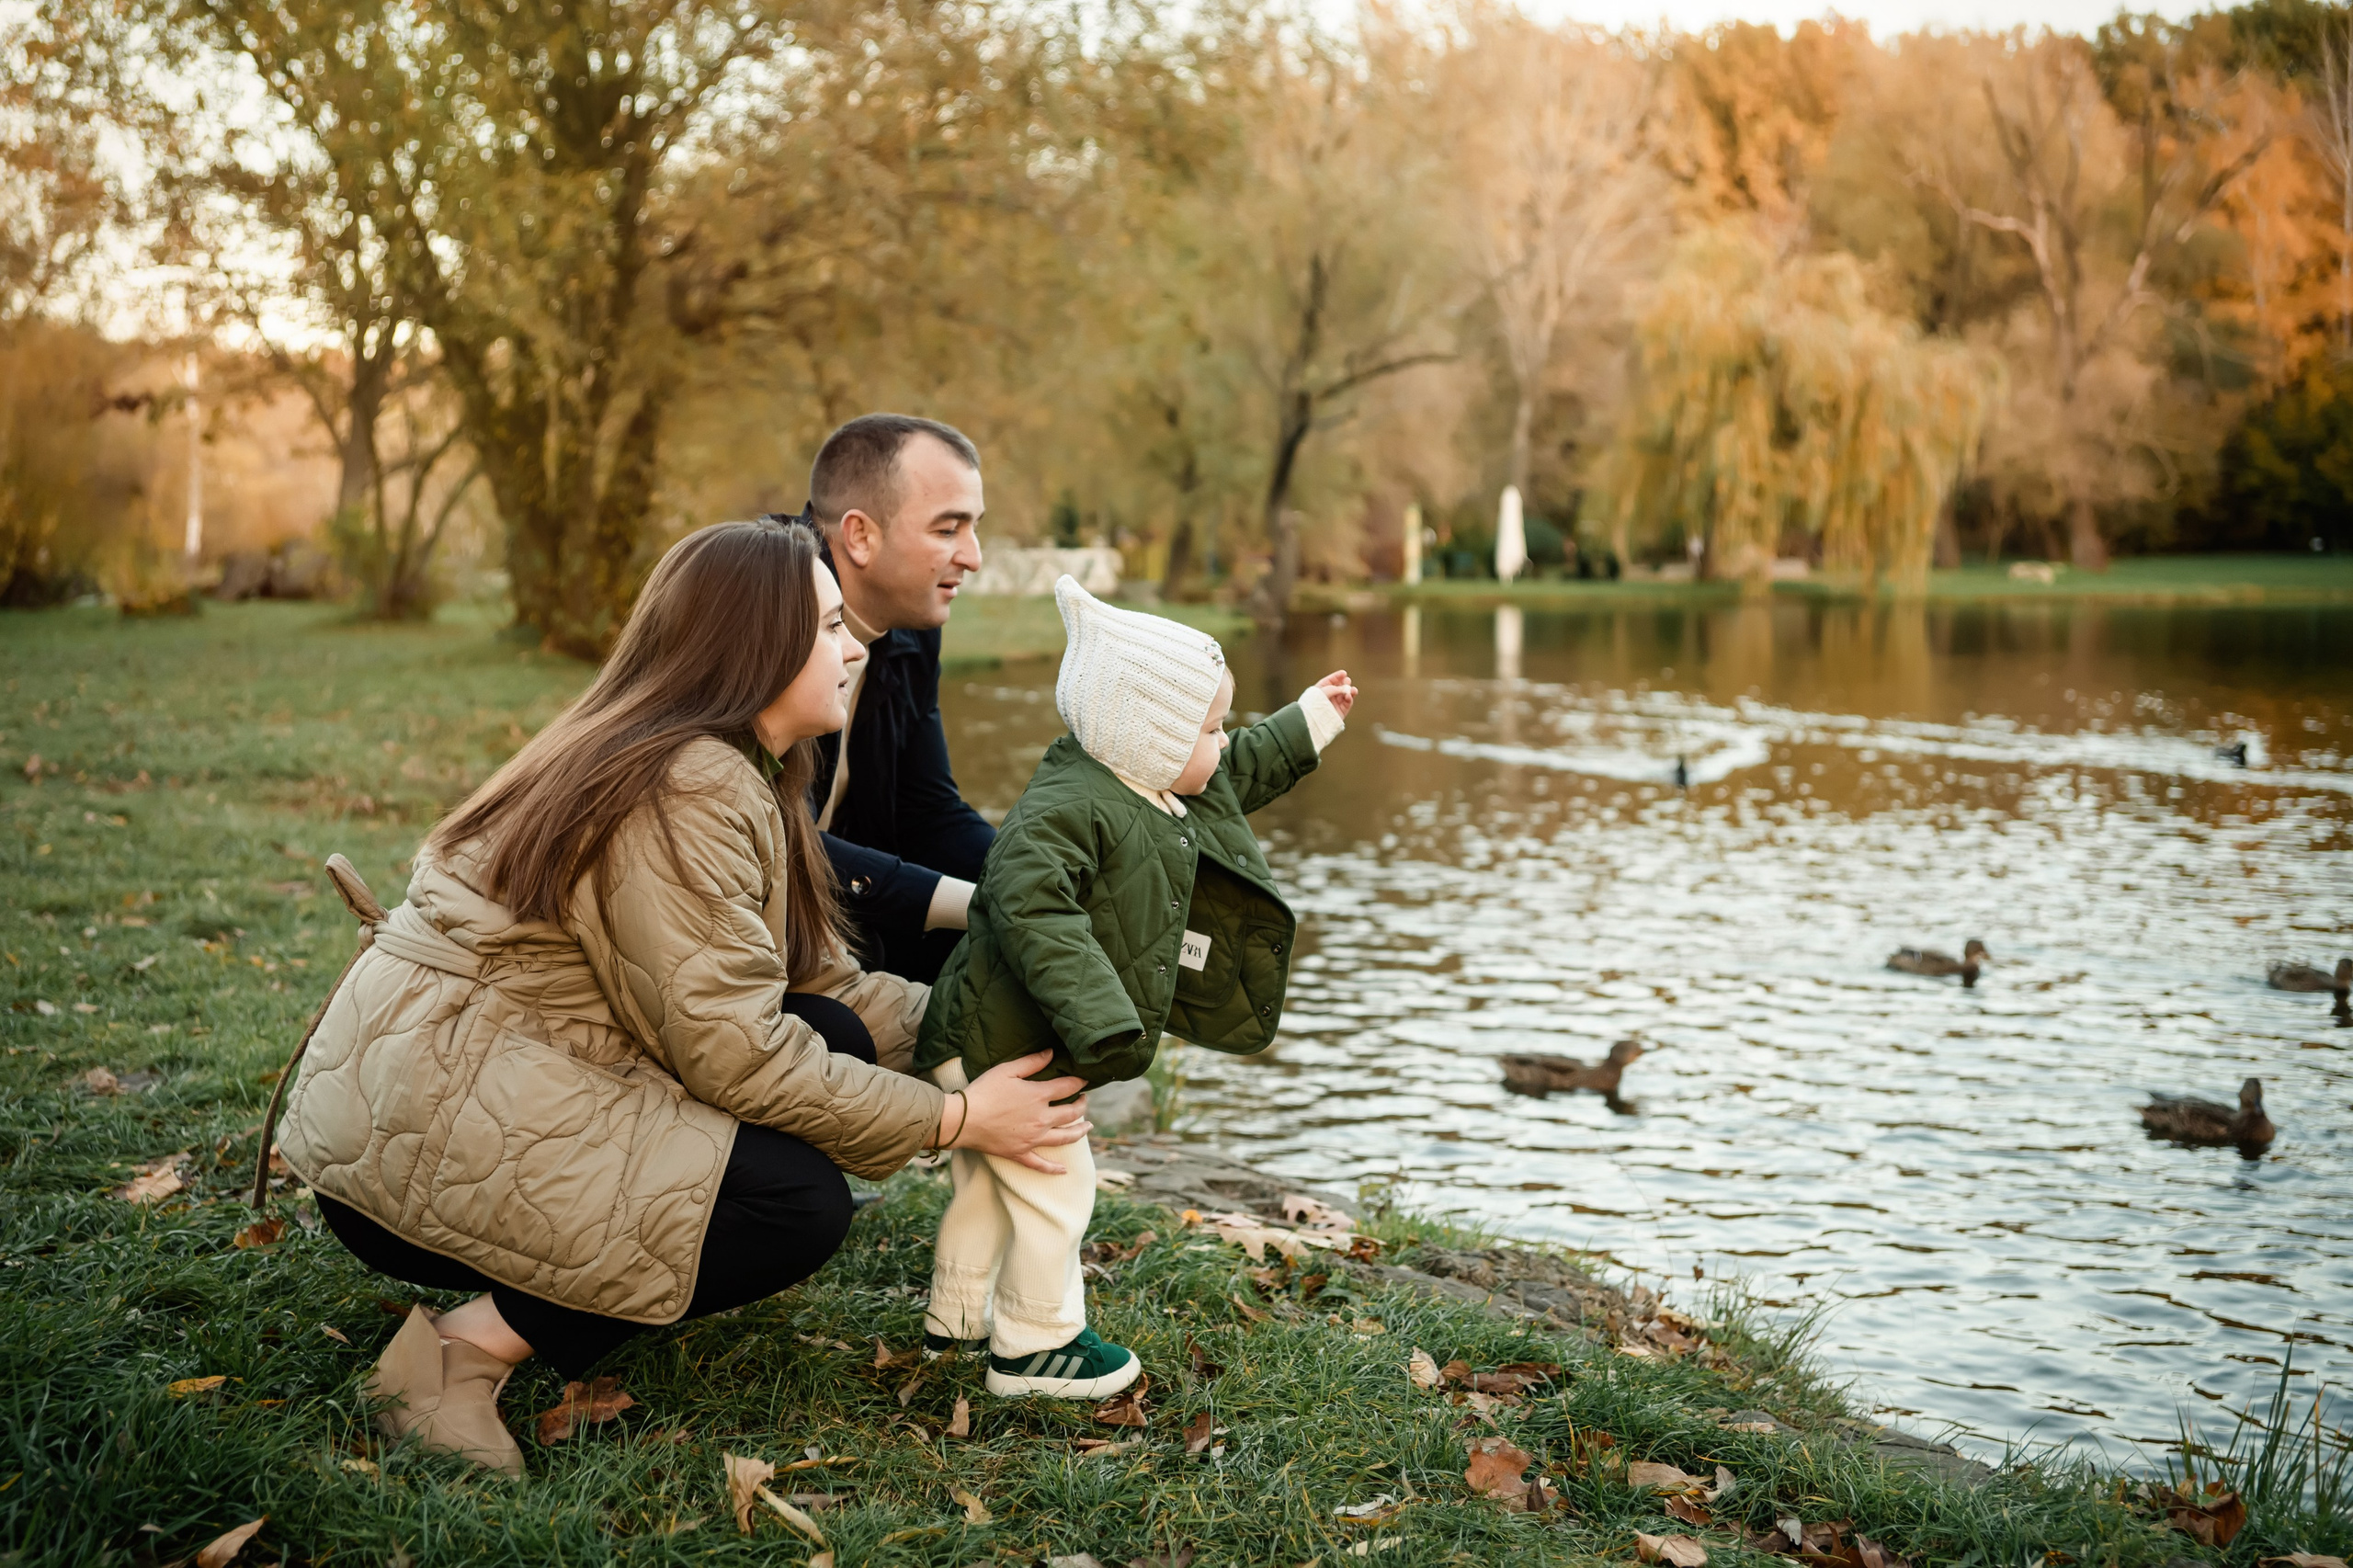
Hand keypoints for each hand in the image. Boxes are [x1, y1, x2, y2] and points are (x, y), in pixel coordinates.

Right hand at [952, 1051, 1091, 1173]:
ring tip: (1088, 1127)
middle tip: (1084, 1101)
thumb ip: (1032, 1062)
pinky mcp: (1020, 1153)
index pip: (1067, 1087)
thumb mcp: (1007, 1070)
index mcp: (1039, 1096)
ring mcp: (1033, 1139)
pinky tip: (1063, 1170)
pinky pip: (1040, 1164)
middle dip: (1082, 1106)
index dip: (1078, 1082)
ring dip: (1079, 1132)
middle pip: (1071, 1114)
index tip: (1084, 1081)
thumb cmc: (983, 1091)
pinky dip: (1053, 1168)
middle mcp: (1041, 1119)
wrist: (963, 1120)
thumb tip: (1052, 1053)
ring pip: (1064, 1138)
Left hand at [1314, 669, 1357, 718]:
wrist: (1314, 718)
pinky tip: (1349, 696)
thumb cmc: (1315, 702)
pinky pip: (1347, 703)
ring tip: (1353, 690)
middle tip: (1347, 681)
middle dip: (1345, 683)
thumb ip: (1336, 688)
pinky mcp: (1341, 712)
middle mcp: (1329, 697)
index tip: (1344, 673)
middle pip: (1340, 687)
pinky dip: (1350, 699)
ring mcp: (1335, 704)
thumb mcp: (1325, 691)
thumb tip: (1346, 689)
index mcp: (1321, 690)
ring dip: (1350, 691)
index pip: (1330, 681)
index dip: (1337, 676)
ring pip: (1346, 695)